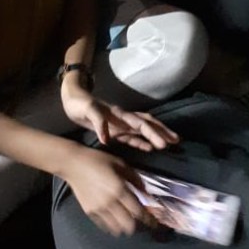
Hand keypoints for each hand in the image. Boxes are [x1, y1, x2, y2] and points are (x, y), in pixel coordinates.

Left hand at [61, 82, 179, 149]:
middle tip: (176, 141)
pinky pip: (132, 137)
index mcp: (119, 114)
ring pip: (143, 130)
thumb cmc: (79, 103)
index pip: (140, 124)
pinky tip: (150, 148)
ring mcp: (120, 124)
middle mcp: (124, 119)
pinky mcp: (115, 130)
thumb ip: (98, 122)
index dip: (153, 133)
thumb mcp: (87, 110)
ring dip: (156, 136)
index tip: (164, 143)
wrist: (71, 100)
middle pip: (147, 124)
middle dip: (162, 132)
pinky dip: (142, 142)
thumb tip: (107, 139)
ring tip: (170, 144)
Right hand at [61, 146, 154, 235]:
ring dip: (125, 228)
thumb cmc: (98, 160)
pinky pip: (104, 226)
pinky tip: (115, 221)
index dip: (148, 220)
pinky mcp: (90, 212)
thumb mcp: (120, 164)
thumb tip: (145, 192)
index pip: (138, 211)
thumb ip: (135, 179)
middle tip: (141, 223)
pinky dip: (112, 227)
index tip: (154, 223)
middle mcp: (110, 202)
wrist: (73, 164)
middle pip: (129, 225)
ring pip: (117, 229)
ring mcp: (99, 209)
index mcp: (120, 189)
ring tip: (128, 223)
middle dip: (138, 226)